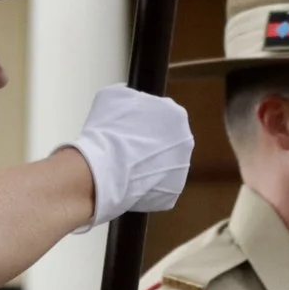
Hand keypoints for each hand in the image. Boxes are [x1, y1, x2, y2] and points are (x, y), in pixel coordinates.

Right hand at [66, 86, 194, 228]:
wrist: (103, 168)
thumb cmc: (107, 132)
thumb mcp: (113, 96)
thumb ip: (131, 96)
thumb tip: (130, 99)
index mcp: (176, 115)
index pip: (163, 118)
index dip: (144, 125)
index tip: (130, 131)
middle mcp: (185, 142)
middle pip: (167, 143)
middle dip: (150, 146)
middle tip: (128, 150)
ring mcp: (181, 170)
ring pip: (164, 166)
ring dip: (149, 167)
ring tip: (126, 168)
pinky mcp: (172, 192)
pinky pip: (158, 188)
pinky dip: (146, 187)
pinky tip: (130, 183)